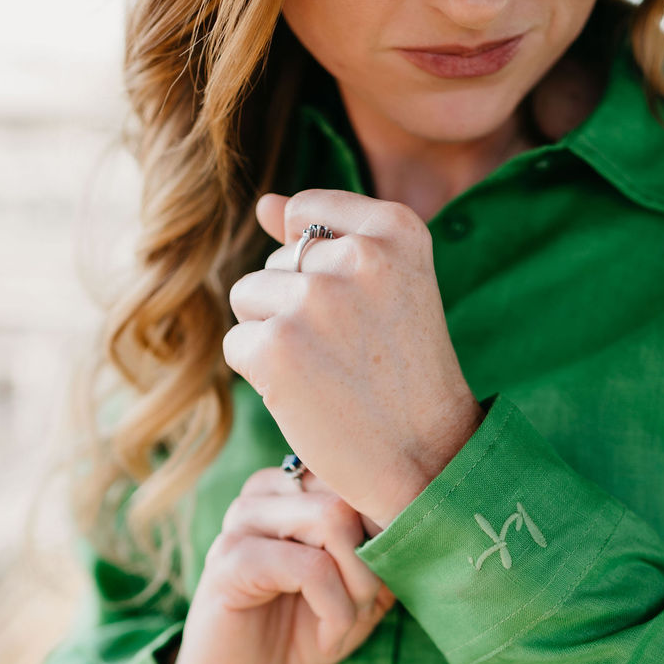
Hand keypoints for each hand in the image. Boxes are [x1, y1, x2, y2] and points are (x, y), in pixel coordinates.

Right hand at [168, 465, 395, 663]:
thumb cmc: (302, 631)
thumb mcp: (361, 592)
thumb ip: (386, 553)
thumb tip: (424, 527)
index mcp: (293, 486)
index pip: (361, 479)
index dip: (388, 532)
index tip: (384, 584)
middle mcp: (265, 491)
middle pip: (351, 496)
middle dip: (374, 561)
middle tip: (366, 609)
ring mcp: (243, 520)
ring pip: (333, 521)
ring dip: (357, 585)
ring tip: (348, 623)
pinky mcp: (232, 560)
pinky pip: (310, 568)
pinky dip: (334, 611)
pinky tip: (328, 639)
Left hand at [222, 189, 485, 528]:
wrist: (426, 460)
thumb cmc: (406, 378)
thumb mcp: (389, 289)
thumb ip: (329, 235)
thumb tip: (264, 203)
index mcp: (396, 230)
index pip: (308, 213)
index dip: (319, 269)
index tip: (361, 314)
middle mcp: (356, 255)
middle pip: (276, 262)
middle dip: (298, 309)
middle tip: (353, 356)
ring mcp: (313, 299)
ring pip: (248, 298)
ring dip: (275, 338)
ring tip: (327, 374)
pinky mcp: (276, 346)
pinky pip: (237, 344)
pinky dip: (261, 377)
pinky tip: (306, 397)